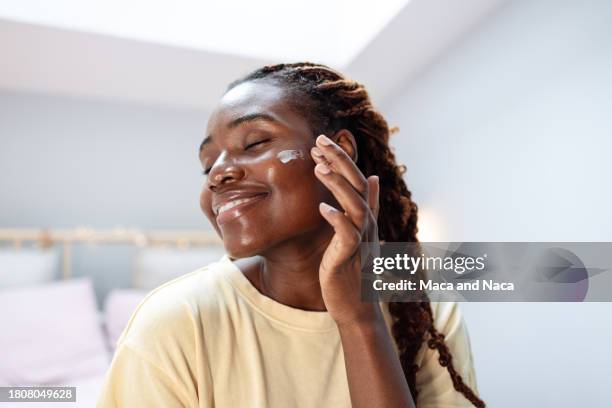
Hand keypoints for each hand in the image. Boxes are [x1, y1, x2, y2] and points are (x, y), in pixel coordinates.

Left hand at [311, 134, 381, 327]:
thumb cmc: (353, 267)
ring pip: (355, 207)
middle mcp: (367, 225)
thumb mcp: (357, 232)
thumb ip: (365, 204)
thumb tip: (373, 176)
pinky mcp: (350, 258)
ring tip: (318, 167)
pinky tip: (322, 209)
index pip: (357, 180)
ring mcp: (360, 241)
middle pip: (357, 186)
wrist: (356, 306)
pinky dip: (337, 221)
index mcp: (366, 216)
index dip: (341, 159)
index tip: (321, 141)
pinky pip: (348, 236)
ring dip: (337, 186)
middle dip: (339, 161)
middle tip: (319, 141)